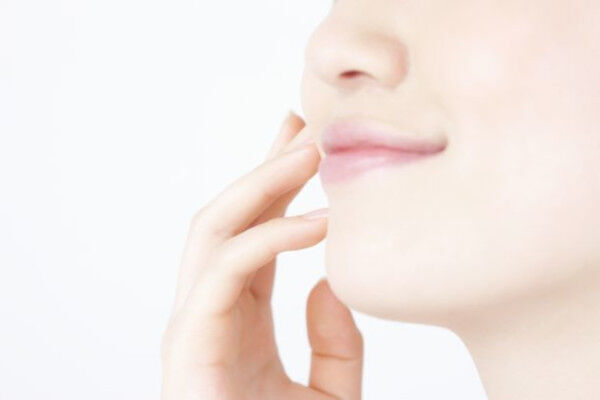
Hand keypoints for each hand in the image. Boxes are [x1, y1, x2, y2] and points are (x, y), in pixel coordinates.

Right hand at [161, 111, 363, 399]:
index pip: (255, 231)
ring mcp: (195, 321)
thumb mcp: (330, 396)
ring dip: (260, 184)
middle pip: (231, 216)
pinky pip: (227, 270)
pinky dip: (270, 237)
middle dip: (266, 168)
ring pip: (215, 228)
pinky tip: (318, 221)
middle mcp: (213, 307)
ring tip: (307, 150)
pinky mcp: (190, 342)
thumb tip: (328, 284)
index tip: (304, 140)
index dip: (277, 183)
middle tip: (305, 125)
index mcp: (241, 313)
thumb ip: (335, 345)